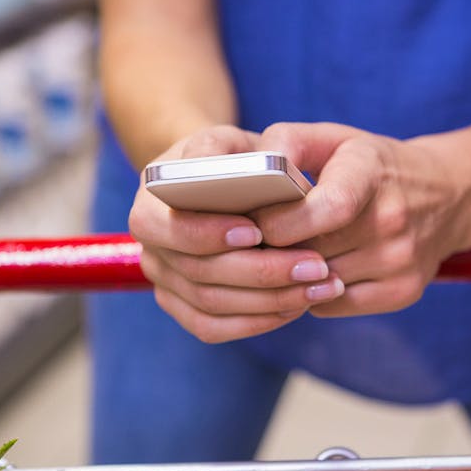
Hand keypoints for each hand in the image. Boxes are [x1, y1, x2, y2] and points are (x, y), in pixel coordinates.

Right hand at [128, 125, 346, 342]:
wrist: (218, 190)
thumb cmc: (226, 162)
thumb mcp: (223, 142)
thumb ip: (216, 147)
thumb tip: (211, 168)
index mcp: (150, 206)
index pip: (170, 228)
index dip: (210, 234)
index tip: (257, 231)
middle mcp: (151, 251)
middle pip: (199, 274)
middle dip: (261, 273)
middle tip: (315, 266)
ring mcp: (165, 285)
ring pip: (212, 306)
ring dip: (270, 301)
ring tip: (320, 286)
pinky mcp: (185, 310)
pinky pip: (215, 329)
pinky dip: (258, 322)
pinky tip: (297, 306)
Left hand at [253, 122, 470, 317]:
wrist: (448, 195)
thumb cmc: (372, 166)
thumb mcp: (335, 138)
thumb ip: (288, 142)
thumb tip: (252, 171)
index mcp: (371, 173)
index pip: (326, 209)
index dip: (279, 221)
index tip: (253, 222)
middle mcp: (393, 220)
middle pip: (311, 251)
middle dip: (273, 250)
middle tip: (252, 243)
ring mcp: (401, 261)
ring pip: (316, 284)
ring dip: (289, 275)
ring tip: (281, 254)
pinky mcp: (403, 292)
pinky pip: (331, 306)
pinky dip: (311, 294)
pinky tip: (311, 272)